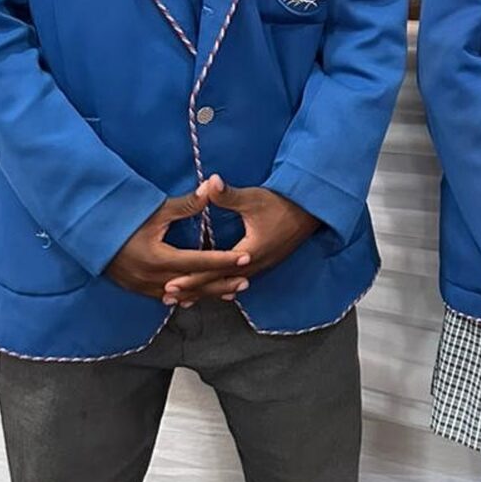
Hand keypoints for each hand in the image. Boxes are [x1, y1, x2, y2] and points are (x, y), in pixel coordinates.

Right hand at [106, 186, 248, 300]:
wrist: (88, 233)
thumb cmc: (123, 218)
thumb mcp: (156, 210)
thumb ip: (187, 204)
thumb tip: (211, 188)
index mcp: (158, 258)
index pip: (200, 262)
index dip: (225, 260)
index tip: (246, 258)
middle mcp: (152, 278)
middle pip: (195, 285)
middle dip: (221, 284)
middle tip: (246, 281)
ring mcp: (143, 286)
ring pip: (183, 295)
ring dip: (206, 292)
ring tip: (230, 291)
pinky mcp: (137, 289)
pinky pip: (167, 297)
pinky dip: (186, 296)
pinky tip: (198, 296)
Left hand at [160, 178, 320, 305]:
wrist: (312, 210)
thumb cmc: (283, 203)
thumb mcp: (254, 198)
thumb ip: (229, 195)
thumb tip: (210, 181)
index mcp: (249, 252)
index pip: (214, 270)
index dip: (191, 278)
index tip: (170, 285)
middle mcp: (254, 265)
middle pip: (218, 284)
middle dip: (193, 290)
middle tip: (168, 299)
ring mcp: (261, 266)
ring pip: (228, 285)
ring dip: (206, 291)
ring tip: (185, 300)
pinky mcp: (263, 263)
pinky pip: (238, 281)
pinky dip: (222, 286)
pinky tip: (215, 291)